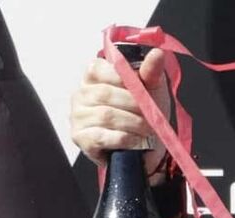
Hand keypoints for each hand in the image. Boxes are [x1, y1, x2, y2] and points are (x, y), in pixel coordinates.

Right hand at [69, 48, 170, 181]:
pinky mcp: (81, 138)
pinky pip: (102, 136)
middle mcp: (81, 94)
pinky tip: (136, 141)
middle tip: (151, 115)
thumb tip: (157, 53)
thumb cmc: (143, 114)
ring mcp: (77, 116)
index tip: (141, 89)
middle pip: (105, 94)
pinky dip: (125, 138)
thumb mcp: (151, 90)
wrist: (145, 147)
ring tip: (148, 129)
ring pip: (106, 115)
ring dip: (133, 123)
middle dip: (134, 105)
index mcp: (94, 77)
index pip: (97, 68)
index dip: (121, 79)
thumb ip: (151, 72)